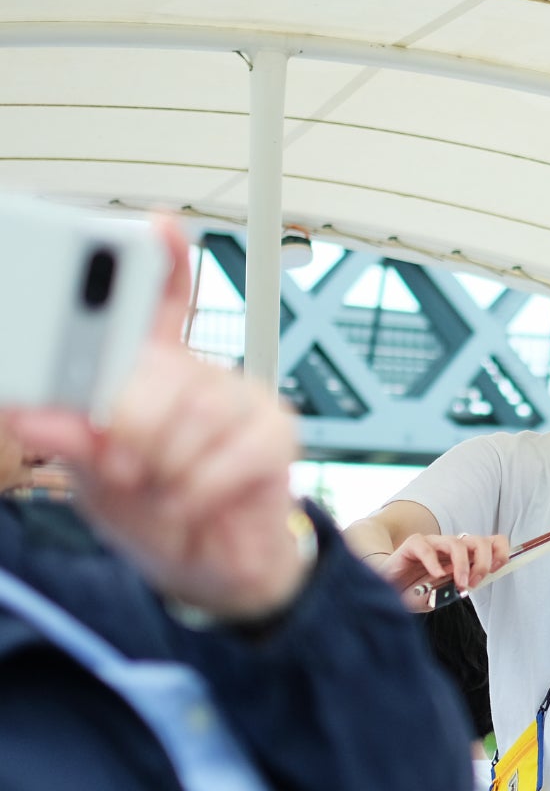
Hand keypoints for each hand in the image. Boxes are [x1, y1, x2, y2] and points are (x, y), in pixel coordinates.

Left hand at [3, 221, 310, 621]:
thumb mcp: (90, 478)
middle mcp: (199, 373)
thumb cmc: (151, 509)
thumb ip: (67, 441)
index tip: (156, 224)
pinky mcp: (277, 435)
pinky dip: (197, 490)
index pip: (161, 299)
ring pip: (194, 414)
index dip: (162, 259)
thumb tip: (32, 415)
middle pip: (159, 370)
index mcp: (151, 369)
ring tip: (159, 488)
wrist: (209, 566)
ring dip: (165, 468)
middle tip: (121, 462)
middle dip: (130, 427)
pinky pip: (229, 454)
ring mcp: (242, 400)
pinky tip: (190, 500)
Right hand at [374, 532, 510, 611]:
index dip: (499, 552)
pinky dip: (434, 563)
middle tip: (475, 582)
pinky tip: (436, 576)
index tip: (496, 569)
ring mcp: (432, 544)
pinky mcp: (413, 545)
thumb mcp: (446, 594)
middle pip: (478, 541)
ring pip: (456, 543)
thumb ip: (460, 587)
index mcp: (464, 556)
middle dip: (483, 561)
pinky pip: (427, 548)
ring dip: (463, 565)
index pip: (491, 542)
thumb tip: (474, 583)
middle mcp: (450, 547)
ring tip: (460, 584)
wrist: (388, 594)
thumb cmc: (418, 593)